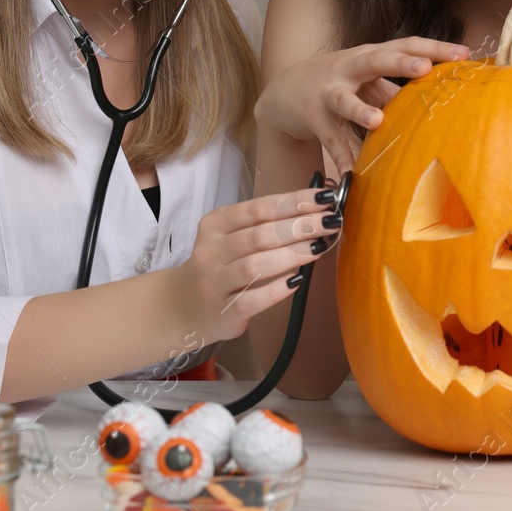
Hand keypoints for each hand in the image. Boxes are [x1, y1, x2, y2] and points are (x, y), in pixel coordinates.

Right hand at [170, 186, 340, 343]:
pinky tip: (298, 281)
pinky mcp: (223, 312)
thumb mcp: (231, 236)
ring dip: (291, 255)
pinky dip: (277, 289)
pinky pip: (252, 299)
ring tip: (319, 247)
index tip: (324, 198)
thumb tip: (316, 207)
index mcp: (216, 224)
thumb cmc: (220, 265)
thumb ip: (265, 223)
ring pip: (255, 265)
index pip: (258, 208)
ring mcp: (214, 283)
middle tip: (329, 222)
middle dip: (298, 227)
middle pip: (259, 235)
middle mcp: (211, 251)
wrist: (182, 307)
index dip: (294, 202)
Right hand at [256, 38, 471, 173]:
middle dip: (400, 63)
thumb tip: (441, 101)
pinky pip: (330, 139)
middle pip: (376, 59)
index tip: (464, 54)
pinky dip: (341, 156)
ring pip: (344, 100)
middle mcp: (349, 68)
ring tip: (377, 121)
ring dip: (360, 110)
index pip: (406, 45)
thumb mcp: (368, 82)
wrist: (283, 92)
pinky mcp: (313, 118)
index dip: (435, 48)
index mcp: (369, 56)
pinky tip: (352, 172)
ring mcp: (327, 92)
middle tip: (424, 67)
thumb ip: (398, 90)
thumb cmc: (339, 84)